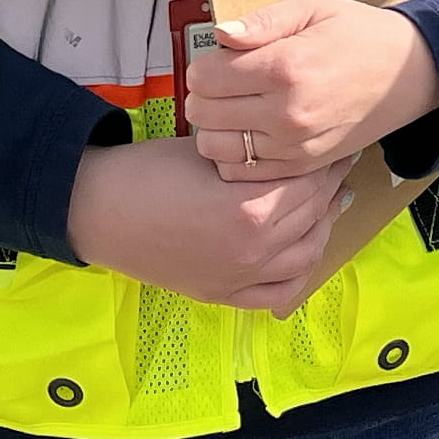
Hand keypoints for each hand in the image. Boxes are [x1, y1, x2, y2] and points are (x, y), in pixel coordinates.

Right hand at [66, 138, 352, 311]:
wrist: (99, 210)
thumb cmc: (150, 170)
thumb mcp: (211, 152)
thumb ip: (258, 157)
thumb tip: (298, 148)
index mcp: (251, 210)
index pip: (310, 183)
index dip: (328, 160)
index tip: (339, 142)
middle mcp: (254, 252)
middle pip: (313, 216)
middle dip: (330, 186)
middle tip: (340, 163)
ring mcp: (239, 280)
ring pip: (306, 256)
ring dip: (323, 226)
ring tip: (329, 200)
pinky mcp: (223, 295)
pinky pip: (280, 293)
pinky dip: (300, 272)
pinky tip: (306, 249)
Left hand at [186, 0, 438, 180]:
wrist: (408, 74)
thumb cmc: (357, 34)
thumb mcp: (312, 8)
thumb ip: (262, 21)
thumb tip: (220, 33)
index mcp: (285, 67)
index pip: (205, 77)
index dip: (202, 66)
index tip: (217, 60)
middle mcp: (287, 113)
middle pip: (204, 113)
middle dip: (202, 95)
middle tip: (220, 83)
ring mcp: (294, 146)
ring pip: (215, 147)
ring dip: (212, 128)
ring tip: (231, 109)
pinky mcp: (302, 166)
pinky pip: (242, 173)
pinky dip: (232, 156)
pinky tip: (247, 133)